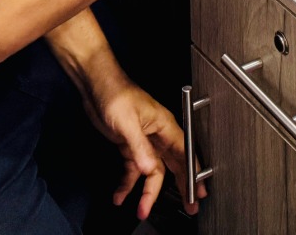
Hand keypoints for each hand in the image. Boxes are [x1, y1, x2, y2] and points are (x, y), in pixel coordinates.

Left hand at [80, 69, 205, 217]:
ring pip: (152, 171)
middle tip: (189, 205)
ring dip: (147, 191)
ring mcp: (143, 141)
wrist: (96, 86)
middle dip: (181, 186)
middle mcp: (157, 134)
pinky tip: (120, 194)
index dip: (194, 173)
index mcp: (164, 126)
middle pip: (174, 165)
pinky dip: (127, 184)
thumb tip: (149, 168)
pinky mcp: (129, 145)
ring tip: (142, 209)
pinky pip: (132, 170)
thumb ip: (139, 147)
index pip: (185, 153)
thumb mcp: (127, 122)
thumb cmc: (116, 93)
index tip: (198, 191)